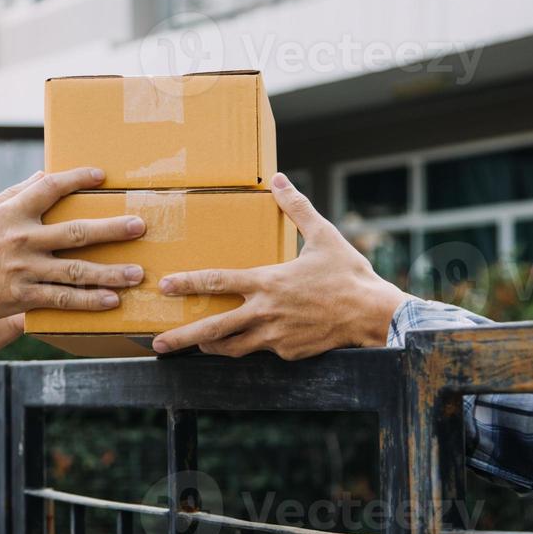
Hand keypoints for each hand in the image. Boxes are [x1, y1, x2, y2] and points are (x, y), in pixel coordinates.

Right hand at [0, 168, 146, 324]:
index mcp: (12, 213)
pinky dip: (88, 300)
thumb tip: (43, 173)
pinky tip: (111, 301)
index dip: (78, 179)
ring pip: (75, 270)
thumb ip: (15, 193)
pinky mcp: (21, 297)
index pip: (50, 188)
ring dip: (109, 272)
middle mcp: (21, 240)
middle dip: (112, 229)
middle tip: (140, 226)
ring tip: (136, 273)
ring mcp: (23, 270)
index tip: (102, 176)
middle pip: (76, 232)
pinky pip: (61, 299)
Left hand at [151, 173, 412, 359]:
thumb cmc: (349, 274)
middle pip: (213, 328)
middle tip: (158, 343)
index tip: (165, 287)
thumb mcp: (323, 236)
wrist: (374, 315)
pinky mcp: (288, 353)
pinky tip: (248, 342)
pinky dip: (252, 346)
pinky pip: (262, 350)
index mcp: (268, 282)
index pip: (218, 282)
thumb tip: (280, 180)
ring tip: (195, 347)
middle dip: (182, 337)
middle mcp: (265, 312)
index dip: (188, 283)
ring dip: (210, 347)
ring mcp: (275, 337)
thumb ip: (296, 208)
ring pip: (232, 348)